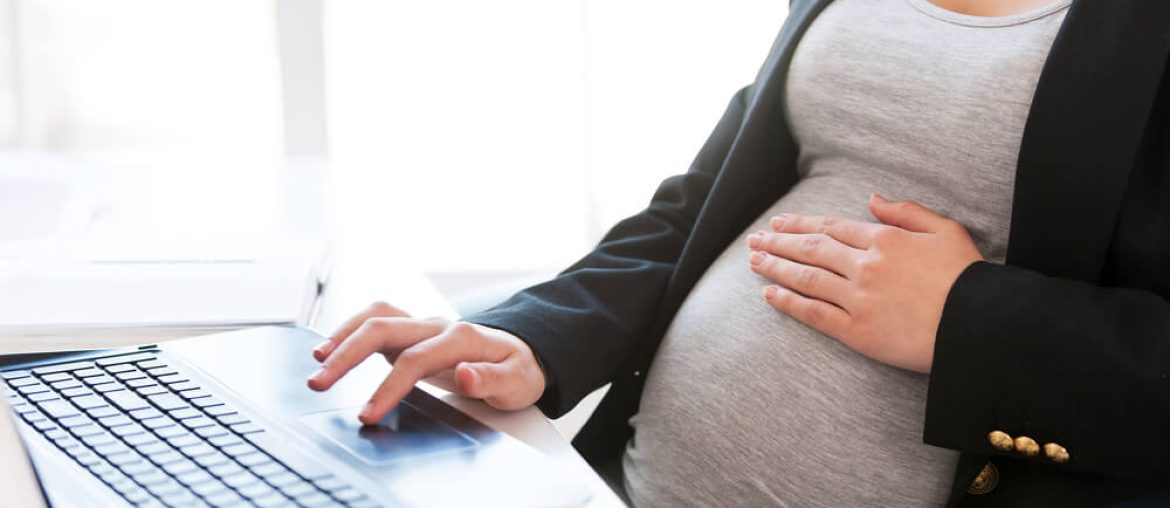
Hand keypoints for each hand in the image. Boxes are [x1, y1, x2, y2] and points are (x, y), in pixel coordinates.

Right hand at [306, 301, 546, 424]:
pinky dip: (350, 329)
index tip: (367, 413)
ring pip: (375, 317)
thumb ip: (491, 379)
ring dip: (342, 336)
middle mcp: (436, 326)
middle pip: (383, 328)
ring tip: (317, 362)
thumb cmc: (518, 369)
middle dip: (347, 355)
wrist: (521, 353)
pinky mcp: (412, 332)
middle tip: (319, 382)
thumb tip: (465, 373)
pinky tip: (331, 348)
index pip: (414, 360)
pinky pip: (376, 320)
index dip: (387, 386)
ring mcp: (422, 326)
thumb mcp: (518, 382)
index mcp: (461, 338)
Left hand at [747, 195, 982, 372]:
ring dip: (776, 267)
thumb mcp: (946, 230)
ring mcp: (858, 299)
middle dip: (778, 243)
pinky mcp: (857, 331)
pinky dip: (789, 302)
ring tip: (753, 261)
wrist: (979, 326)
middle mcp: (865, 265)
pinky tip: (769, 294)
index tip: (779, 223)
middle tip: (755, 240)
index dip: (801, 224)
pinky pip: (814, 313)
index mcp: (885, 239)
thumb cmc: (968, 278)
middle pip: (811, 249)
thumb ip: (907, 212)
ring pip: (806, 278)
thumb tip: (873, 199)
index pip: (831, 227)